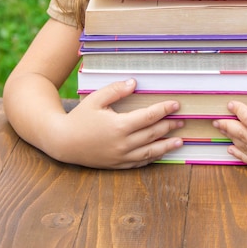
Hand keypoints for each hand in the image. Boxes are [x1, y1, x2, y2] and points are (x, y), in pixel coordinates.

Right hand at [48, 79, 183, 168]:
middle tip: (182, 120)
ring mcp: (121, 156)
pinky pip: (140, 162)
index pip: (149, 116)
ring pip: (150, 151)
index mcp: (119, 125)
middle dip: (169, 126)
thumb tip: (134, 83)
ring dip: (167, 145)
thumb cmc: (80, 118)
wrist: (63, 142)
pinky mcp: (117, 165)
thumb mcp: (96, 99)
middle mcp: (123, 143)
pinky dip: (152, 157)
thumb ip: (116, 90)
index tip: (176, 104)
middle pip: (153, 133)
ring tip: (180, 140)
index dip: (164, 110)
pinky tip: (161, 152)